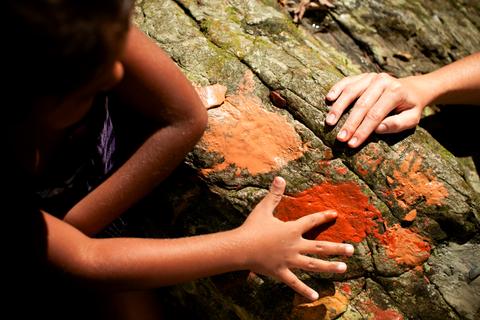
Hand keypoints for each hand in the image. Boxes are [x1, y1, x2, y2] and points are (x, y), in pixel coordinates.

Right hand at [238, 177, 353, 300]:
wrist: (240, 248)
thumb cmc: (252, 227)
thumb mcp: (263, 208)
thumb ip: (274, 194)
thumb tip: (280, 177)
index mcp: (292, 229)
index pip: (311, 221)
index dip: (323, 216)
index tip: (334, 214)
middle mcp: (294, 246)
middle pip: (320, 247)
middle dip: (337, 247)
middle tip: (352, 249)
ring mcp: (289, 260)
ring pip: (314, 265)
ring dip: (329, 267)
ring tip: (344, 268)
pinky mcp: (281, 272)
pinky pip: (295, 282)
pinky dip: (304, 290)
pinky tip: (315, 296)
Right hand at [325, 73, 425, 147]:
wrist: (412, 89)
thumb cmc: (409, 108)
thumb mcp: (412, 118)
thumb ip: (398, 124)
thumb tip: (378, 129)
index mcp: (395, 91)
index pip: (375, 114)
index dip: (363, 130)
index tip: (352, 143)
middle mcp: (382, 81)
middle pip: (362, 104)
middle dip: (349, 123)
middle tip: (340, 138)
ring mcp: (370, 76)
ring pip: (351, 92)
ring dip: (338, 108)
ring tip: (329, 122)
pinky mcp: (362, 76)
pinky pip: (346, 81)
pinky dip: (336, 89)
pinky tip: (328, 99)